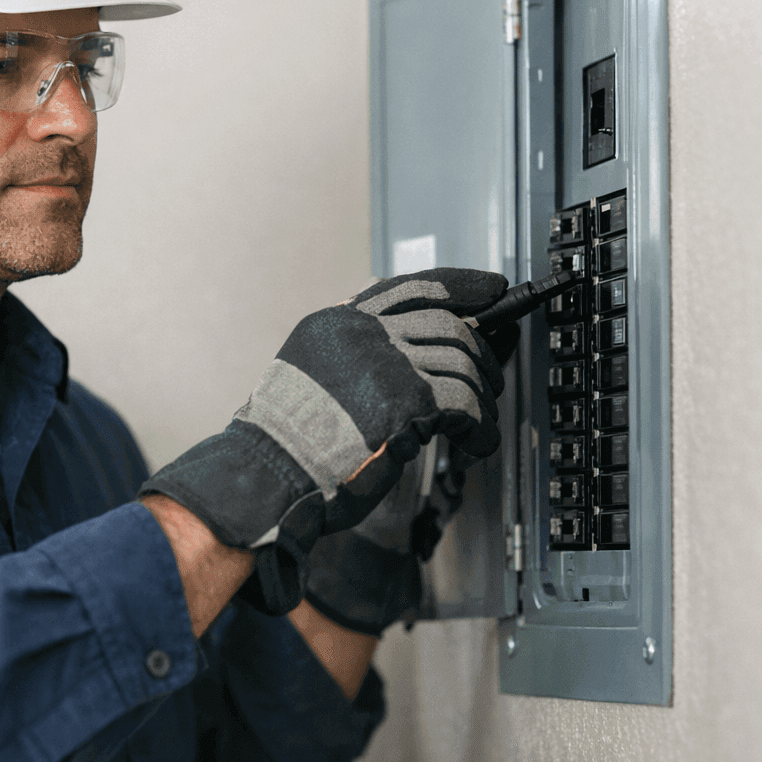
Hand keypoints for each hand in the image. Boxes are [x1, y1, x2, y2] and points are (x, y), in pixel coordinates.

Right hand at [140, 267, 510, 615]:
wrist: (269, 474)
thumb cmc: (288, 443)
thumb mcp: (310, 376)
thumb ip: (353, 356)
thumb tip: (413, 355)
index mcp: (337, 323)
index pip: (408, 287)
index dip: (459, 286)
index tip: (491, 290)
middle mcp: (362, 333)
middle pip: (447, 324)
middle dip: (480, 354)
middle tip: (490, 381)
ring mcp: (385, 363)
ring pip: (462, 363)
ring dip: (481, 398)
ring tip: (478, 426)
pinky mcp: (406, 401)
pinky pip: (466, 405)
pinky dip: (480, 428)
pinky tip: (475, 444)